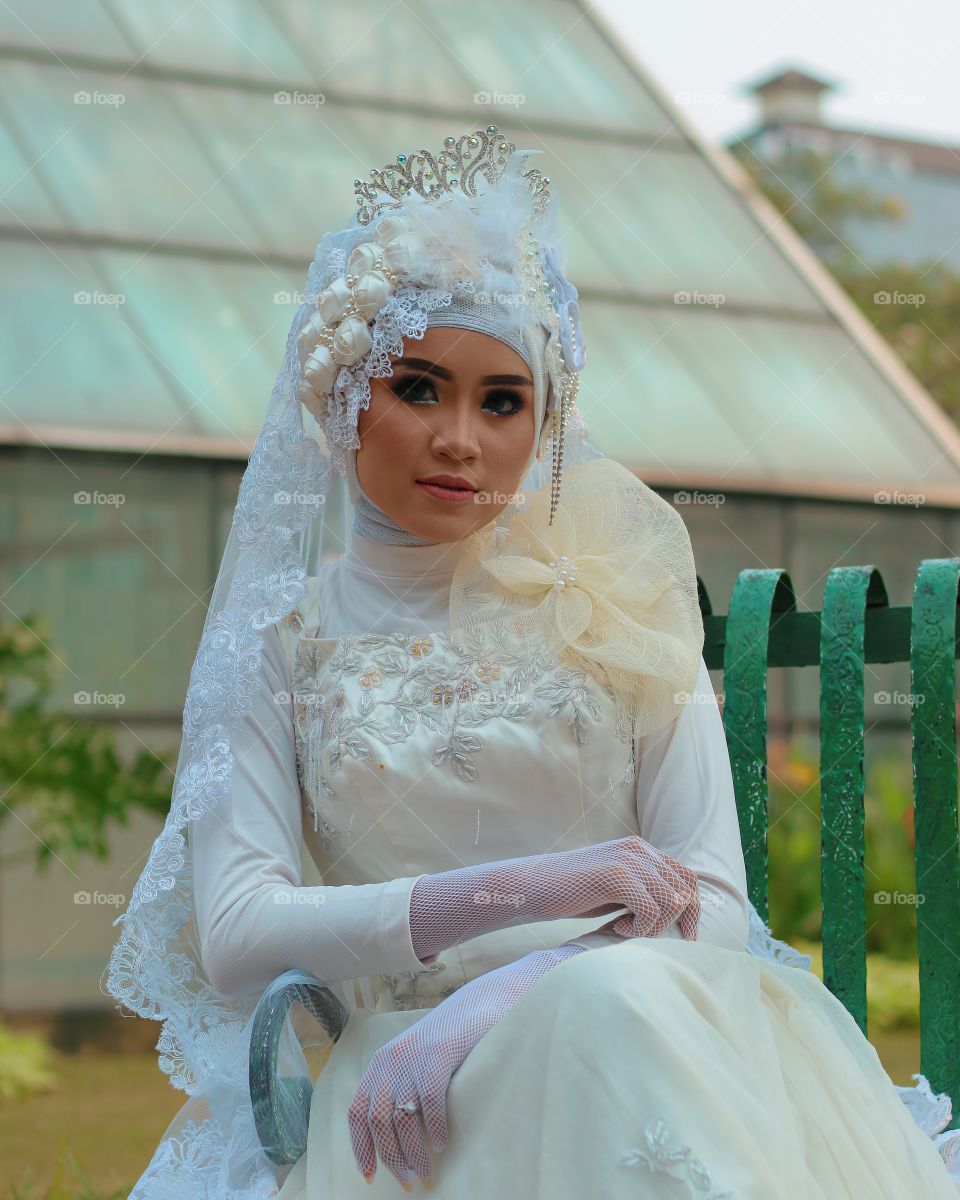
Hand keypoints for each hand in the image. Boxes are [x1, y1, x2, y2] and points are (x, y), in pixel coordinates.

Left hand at [347, 945, 583, 1185]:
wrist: (481, 1002)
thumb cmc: (451, 1038)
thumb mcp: (416, 1059)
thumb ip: (401, 1085)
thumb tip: (394, 1135)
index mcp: (381, 1063)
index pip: (357, 1111)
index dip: (360, 1146)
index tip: (368, 1176)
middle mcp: (391, 1060)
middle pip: (378, 1121)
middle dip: (391, 1158)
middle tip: (408, 1182)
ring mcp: (414, 1056)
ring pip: (402, 1117)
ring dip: (412, 1152)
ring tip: (425, 1174)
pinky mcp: (439, 1053)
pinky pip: (430, 1100)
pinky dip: (434, 1127)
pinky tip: (441, 1144)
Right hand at [577, 836, 701, 940]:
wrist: (532, 887)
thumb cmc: (572, 893)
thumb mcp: (615, 889)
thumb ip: (642, 891)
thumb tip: (678, 914)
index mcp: (641, 850)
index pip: (687, 878)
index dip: (693, 911)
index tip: (686, 939)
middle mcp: (640, 849)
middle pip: (686, 890)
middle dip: (677, 923)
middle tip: (652, 940)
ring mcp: (629, 859)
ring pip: (672, 902)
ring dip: (655, 927)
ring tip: (626, 931)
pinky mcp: (616, 874)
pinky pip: (651, 910)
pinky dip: (639, 929)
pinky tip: (617, 929)